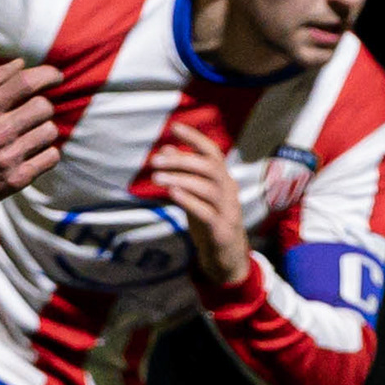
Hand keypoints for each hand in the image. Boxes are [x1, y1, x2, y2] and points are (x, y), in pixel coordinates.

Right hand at [0, 58, 63, 220]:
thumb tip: (21, 63)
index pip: (25, 83)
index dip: (48, 75)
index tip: (55, 77)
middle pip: (44, 107)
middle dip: (43, 108)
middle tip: (33, 115)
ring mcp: (7, 157)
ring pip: (50, 132)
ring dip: (44, 131)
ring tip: (29, 136)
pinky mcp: (16, 179)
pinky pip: (51, 157)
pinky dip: (46, 154)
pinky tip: (32, 154)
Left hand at [146, 129, 250, 289]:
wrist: (227, 257)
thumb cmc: (210, 220)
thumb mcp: (196, 194)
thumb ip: (184, 173)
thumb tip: (167, 148)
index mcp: (224, 179)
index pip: (212, 153)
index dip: (195, 138)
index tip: (174, 127)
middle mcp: (229, 191)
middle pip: (210, 168)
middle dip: (181, 161)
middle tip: (154, 160)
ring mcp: (228, 210)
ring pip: (208, 188)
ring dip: (181, 179)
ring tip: (156, 178)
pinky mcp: (222, 230)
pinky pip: (206, 212)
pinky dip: (189, 200)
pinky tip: (172, 192)